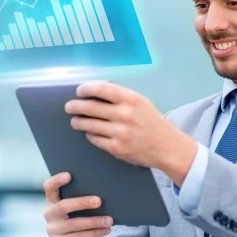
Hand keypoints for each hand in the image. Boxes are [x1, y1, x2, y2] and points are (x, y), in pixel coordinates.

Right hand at [43, 172, 112, 236]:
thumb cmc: (78, 215)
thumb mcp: (76, 206)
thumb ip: (81, 196)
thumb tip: (104, 188)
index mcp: (52, 200)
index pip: (49, 187)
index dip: (57, 180)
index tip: (69, 175)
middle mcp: (49, 214)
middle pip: (63, 206)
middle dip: (82, 202)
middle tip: (99, 201)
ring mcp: (53, 229)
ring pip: (74, 224)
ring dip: (94, 221)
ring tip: (110, 220)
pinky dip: (96, 232)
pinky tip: (107, 229)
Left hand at [64, 81, 197, 185]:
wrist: (167, 147)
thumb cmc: (153, 122)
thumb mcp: (142, 103)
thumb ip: (121, 97)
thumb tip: (96, 91)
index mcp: (131, 99)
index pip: (101, 89)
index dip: (85, 89)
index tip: (79, 91)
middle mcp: (124, 114)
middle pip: (90, 107)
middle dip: (75, 106)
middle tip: (69, 106)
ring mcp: (120, 132)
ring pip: (89, 124)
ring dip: (78, 121)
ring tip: (75, 121)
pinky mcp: (116, 148)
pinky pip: (95, 139)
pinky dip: (90, 134)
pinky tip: (90, 132)